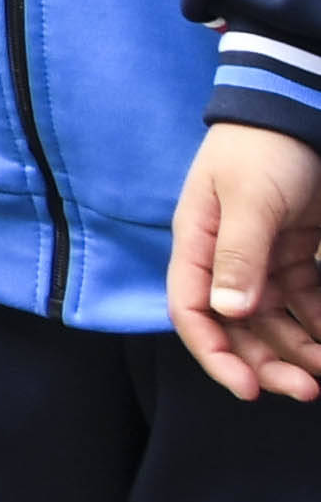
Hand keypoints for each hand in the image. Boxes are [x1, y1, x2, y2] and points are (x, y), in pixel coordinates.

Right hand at [175, 124, 320, 399]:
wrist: (296, 111)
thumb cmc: (263, 149)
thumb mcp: (250, 198)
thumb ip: (239, 255)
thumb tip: (228, 312)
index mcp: (198, 244)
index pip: (193, 311)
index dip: (215, 355)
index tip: (249, 389)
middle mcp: (224, 260)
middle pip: (237, 327)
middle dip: (268, 364)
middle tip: (307, 390)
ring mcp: (261, 260)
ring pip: (273, 323)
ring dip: (298, 353)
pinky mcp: (294, 256)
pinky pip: (305, 304)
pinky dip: (319, 327)